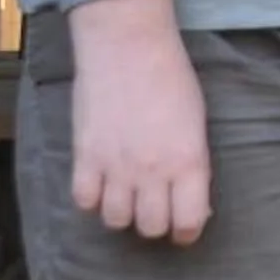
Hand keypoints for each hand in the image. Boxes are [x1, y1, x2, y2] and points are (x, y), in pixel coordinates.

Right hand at [68, 0, 210, 244]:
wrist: (128, 47)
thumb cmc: (172, 77)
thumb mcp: (196, 121)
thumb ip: (192, 161)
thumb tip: (191, 194)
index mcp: (188, 161)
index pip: (188, 221)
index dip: (188, 231)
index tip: (185, 228)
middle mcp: (152, 171)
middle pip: (150, 227)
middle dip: (156, 223)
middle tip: (156, 209)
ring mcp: (114, 167)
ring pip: (115, 220)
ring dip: (123, 213)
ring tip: (128, 196)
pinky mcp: (84, 158)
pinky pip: (83, 201)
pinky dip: (92, 199)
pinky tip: (101, 184)